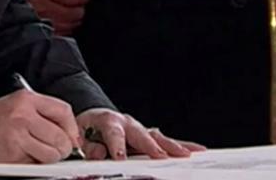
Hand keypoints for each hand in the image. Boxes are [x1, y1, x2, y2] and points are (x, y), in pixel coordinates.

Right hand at [0, 88, 81, 162]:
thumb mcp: (21, 103)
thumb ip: (45, 113)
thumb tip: (71, 133)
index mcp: (27, 100)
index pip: (63, 111)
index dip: (72, 127)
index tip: (73, 137)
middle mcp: (22, 117)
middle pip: (60, 137)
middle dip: (64, 148)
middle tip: (60, 150)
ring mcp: (17, 138)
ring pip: (51, 155)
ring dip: (51, 158)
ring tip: (42, 153)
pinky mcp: (12, 157)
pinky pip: (35, 165)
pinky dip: (35, 164)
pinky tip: (27, 155)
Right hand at [27, 0, 90, 34]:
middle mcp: (43, 8)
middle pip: (76, 14)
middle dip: (78, 5)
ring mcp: (39, 23)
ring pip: (69, 26)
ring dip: (70, 18)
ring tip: (64, 8)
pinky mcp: (35, 32)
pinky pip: (58, 34)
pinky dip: (61, 27)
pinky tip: (56, 18)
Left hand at [76, 108, 205, 160]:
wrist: (93, 117)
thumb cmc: (87, 128)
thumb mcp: (80, 135)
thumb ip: (88, 146)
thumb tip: (98, 155)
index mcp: (108, 120)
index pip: (113, 133)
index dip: (116, 146)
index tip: (120, 158)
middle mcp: (127, 122)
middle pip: (142, 134)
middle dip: (152, 146)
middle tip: (161, 157)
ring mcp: (140, 128)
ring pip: (158, 136)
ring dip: (173, 146)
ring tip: (187, 154)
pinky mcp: (148, 135)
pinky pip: (165, 140)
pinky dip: (180, 145)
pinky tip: (196, 150)